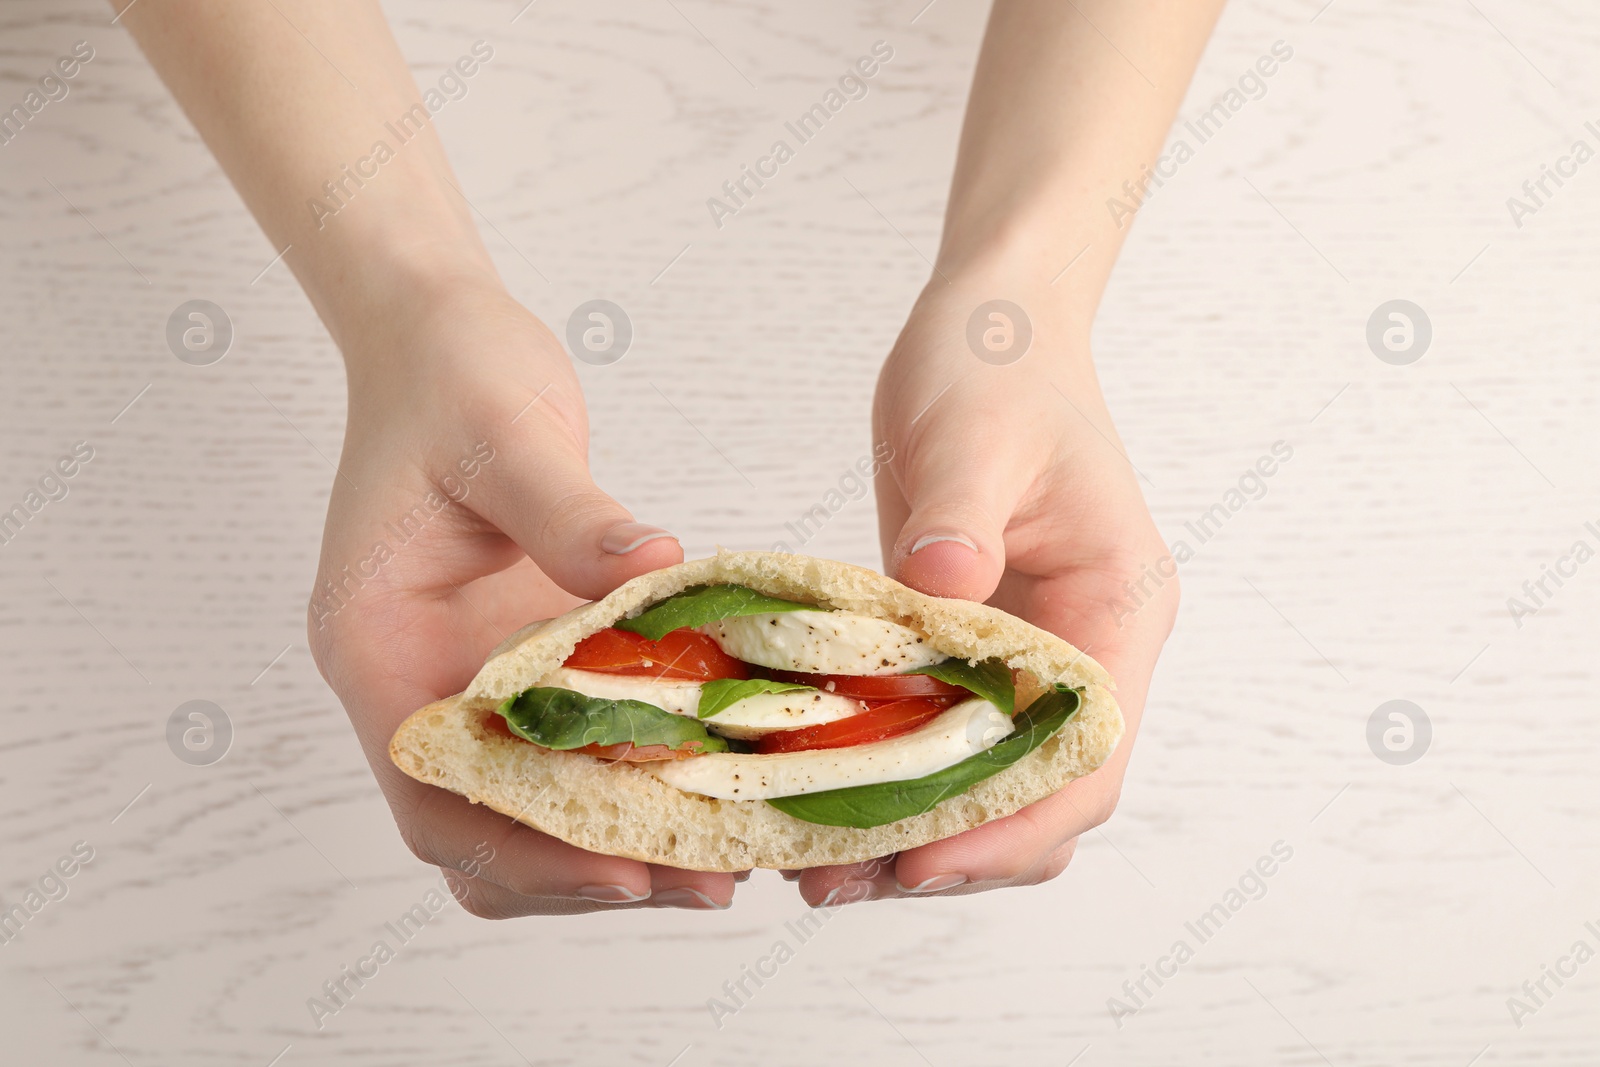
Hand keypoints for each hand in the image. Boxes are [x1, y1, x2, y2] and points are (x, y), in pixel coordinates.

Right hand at [307, 282, 744, 914]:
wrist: (440, 338)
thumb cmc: (451, 376)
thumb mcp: (505, 431)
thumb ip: (568, 510)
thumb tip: (658, 570)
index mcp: (376, 644)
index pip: (432, 792)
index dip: (523, 846)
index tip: (626, 866)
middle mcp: (415, 681)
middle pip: (481, 828)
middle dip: (585, 867)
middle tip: (706, 876)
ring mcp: (470, 677)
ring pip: (527, 808)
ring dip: (614, 842)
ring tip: (724, 855)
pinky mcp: (525, 661)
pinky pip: (571, 749)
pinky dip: (632, 779)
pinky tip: (714, 779)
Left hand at [793, 269, 1178, 904]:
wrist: (992, 324)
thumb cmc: (996, 362)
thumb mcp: (971, 432)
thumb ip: (959, 518)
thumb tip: (940, 594)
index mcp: (1115, 605)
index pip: (1085, 751)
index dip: (1012, 820)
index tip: (920, 857)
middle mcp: (1086, 643)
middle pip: (1046, 791)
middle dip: (958, 846)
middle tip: (843, 876)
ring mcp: (1032, 647)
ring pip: (995, 776)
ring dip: (922, 825)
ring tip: (820, 861)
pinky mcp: (973, 639)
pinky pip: (946, 731)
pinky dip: (896, 772)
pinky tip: (823, 790)